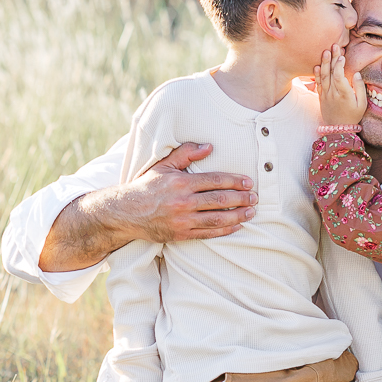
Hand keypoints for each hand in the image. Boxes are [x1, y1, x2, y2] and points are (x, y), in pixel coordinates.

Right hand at [39, 142, 256, 272]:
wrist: (125, 213)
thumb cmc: (146, 186)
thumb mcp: (163, 165)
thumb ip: (185, 154)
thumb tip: (209, 146)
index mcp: (180, 183)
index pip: (214, 180)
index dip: (234, 181)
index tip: (248, 182)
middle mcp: (183, 202)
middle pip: (220, 200)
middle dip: (241, 199)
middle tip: (256, 197)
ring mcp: (183, 220)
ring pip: (217, 219)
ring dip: (238, 216)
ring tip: (251, 212)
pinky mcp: (181, 234)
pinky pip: (208, 233)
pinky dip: (225, 230)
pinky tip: (237, 226)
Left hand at [315, 44, 366, 126]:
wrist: (338, 129)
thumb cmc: (353, 116)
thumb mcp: (362, 104)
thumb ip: (359, 88)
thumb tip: (356, 73)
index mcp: (344, 94)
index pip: (339, 76)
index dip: (340, 65)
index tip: (342, 56)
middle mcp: (333, 93)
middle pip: (331, 72)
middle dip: (333, 58)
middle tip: (334, 45)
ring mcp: (325, 95)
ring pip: (323, 76)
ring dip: (324, 63)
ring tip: (325, 51)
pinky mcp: (321, 97)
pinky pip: (318, 84)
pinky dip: (317, 74)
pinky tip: (317, 65)